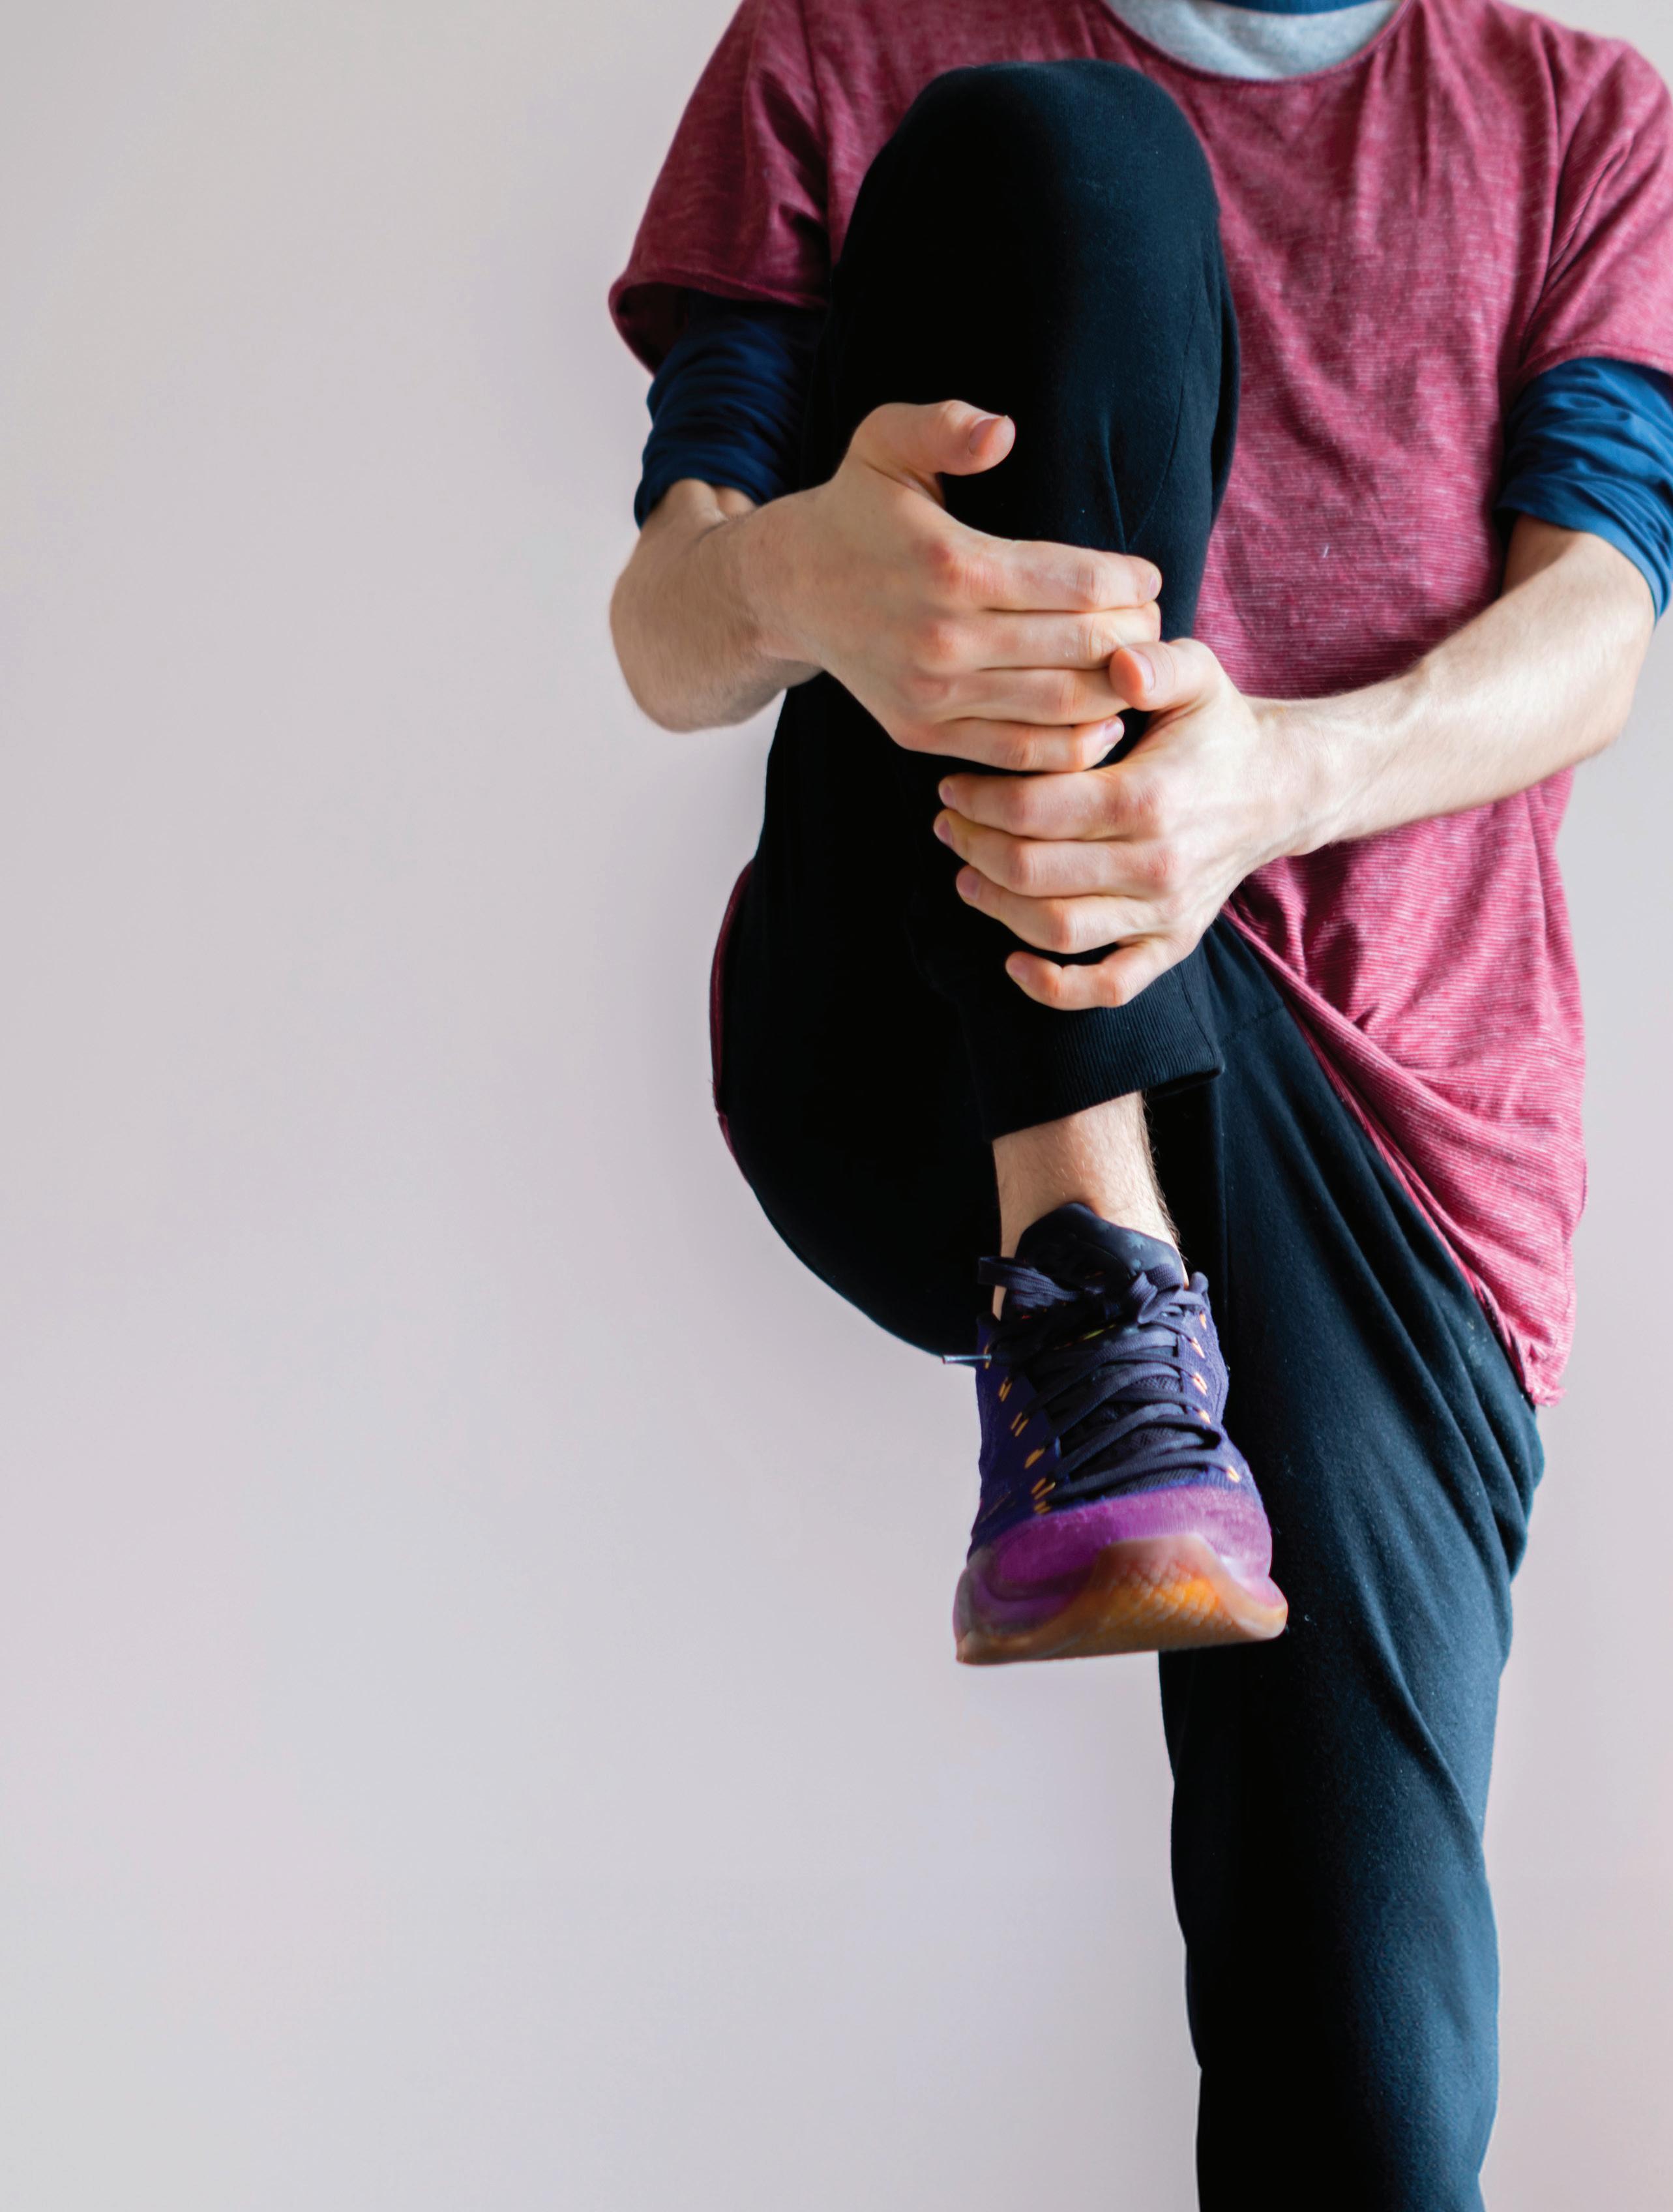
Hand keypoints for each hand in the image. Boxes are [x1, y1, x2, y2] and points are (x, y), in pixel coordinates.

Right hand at [756, 401, 1162, 771]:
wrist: (787, 587)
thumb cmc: (855, 509)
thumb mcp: (886, 442)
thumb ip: (945, 426)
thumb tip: (1003, 433)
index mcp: (952, 564)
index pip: (1078, 582)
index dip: (1130, 583)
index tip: (1146, 579)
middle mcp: (944, 637)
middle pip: (1082, 647)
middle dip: (1134, 635)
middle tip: (1150, 624)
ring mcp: (933, 693)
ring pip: (1062, 706)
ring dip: (1115, 691)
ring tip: (1131, 668)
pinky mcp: (922, 732)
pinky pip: (1019, 753)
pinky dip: (1072, 745)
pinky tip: (1099, 720)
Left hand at [933, 639, 1318, 1007]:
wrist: (1279, 789)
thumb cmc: (1219, 728)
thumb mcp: (1198, 674)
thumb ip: (1157, 661)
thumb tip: (1119, 663)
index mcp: (1149, 797)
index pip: (1033, 810)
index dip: (977, 801)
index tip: (951, 786)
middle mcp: (1156, 864)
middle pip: (1033, 871)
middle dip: (974, 848)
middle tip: (949, 826)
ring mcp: (1165, 912)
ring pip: (1057, 929)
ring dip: (997, 907)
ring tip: (967, 874)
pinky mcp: (1172, 944)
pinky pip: (1109, 986)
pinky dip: (1054, 987)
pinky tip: (1014, 961)